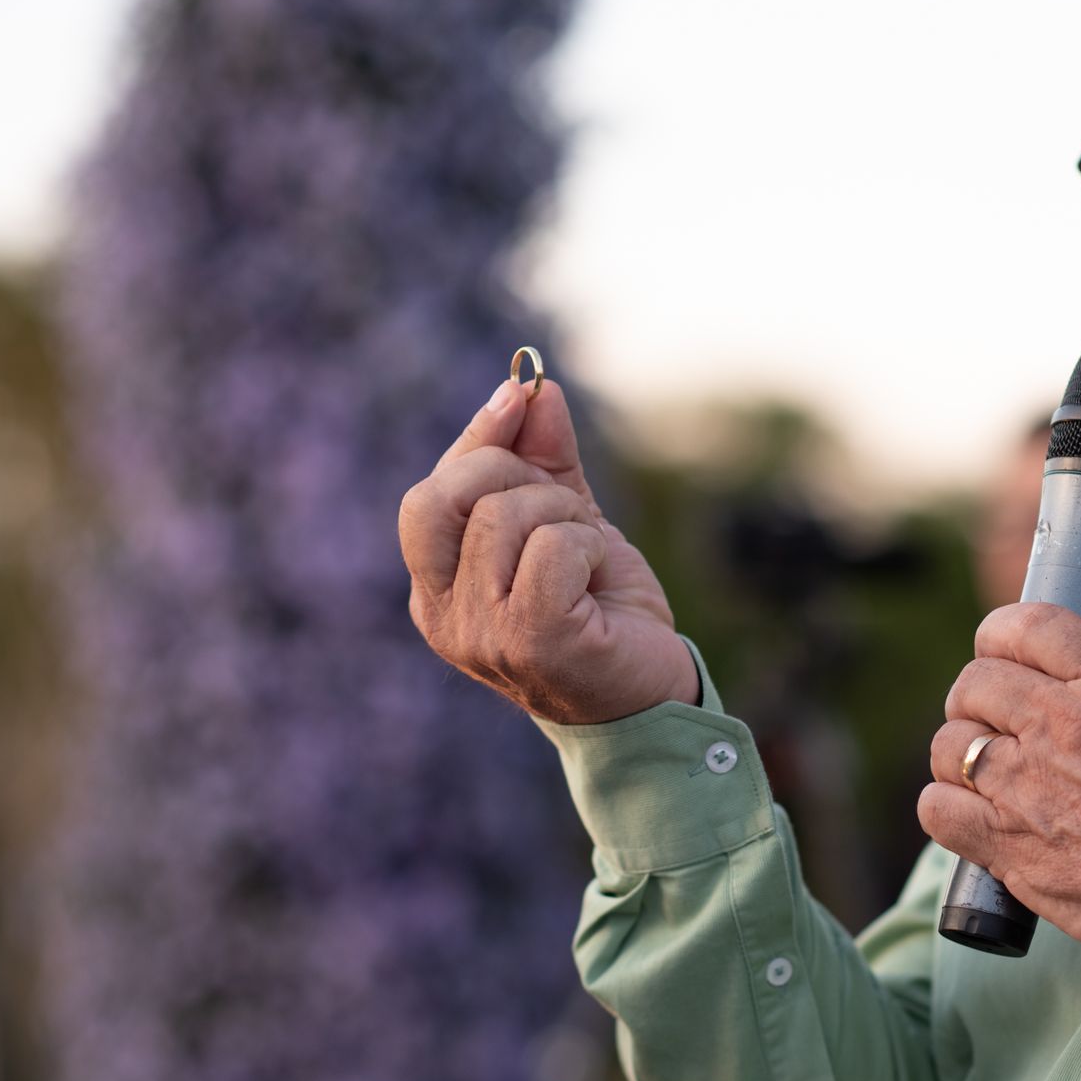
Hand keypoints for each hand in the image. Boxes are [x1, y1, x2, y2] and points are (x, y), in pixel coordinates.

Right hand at [398, 376, 698, 723]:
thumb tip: (531, 388)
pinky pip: (551, 547)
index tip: (519, 395)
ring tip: (589, 558)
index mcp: (435, 592)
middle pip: (440, 497)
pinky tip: (600, 579)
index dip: (477, 438)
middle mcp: (443, 617)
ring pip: (505, 514)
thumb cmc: (602, 611)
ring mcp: (481, 634)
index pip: (427, 495)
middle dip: (511, 473)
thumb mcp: (566, 521)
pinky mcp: (530, 639)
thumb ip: (542, 460)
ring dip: (567, 516)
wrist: (652, 693)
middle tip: (564, 506)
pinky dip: (589, 546)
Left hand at [918, 602, 1080, 957]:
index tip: (1000, 655)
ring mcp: (1025, 782)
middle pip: (975, 680)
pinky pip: (937, 806)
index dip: (1001, 635)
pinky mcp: (1004, 840)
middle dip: (976, 700)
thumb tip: (1077, 679)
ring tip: (987, 776)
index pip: (1028, 625)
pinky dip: (946, 808)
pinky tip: (972, 816)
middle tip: (995, 725)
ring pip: (949, 743)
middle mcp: (1059, 723)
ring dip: (960, 756)